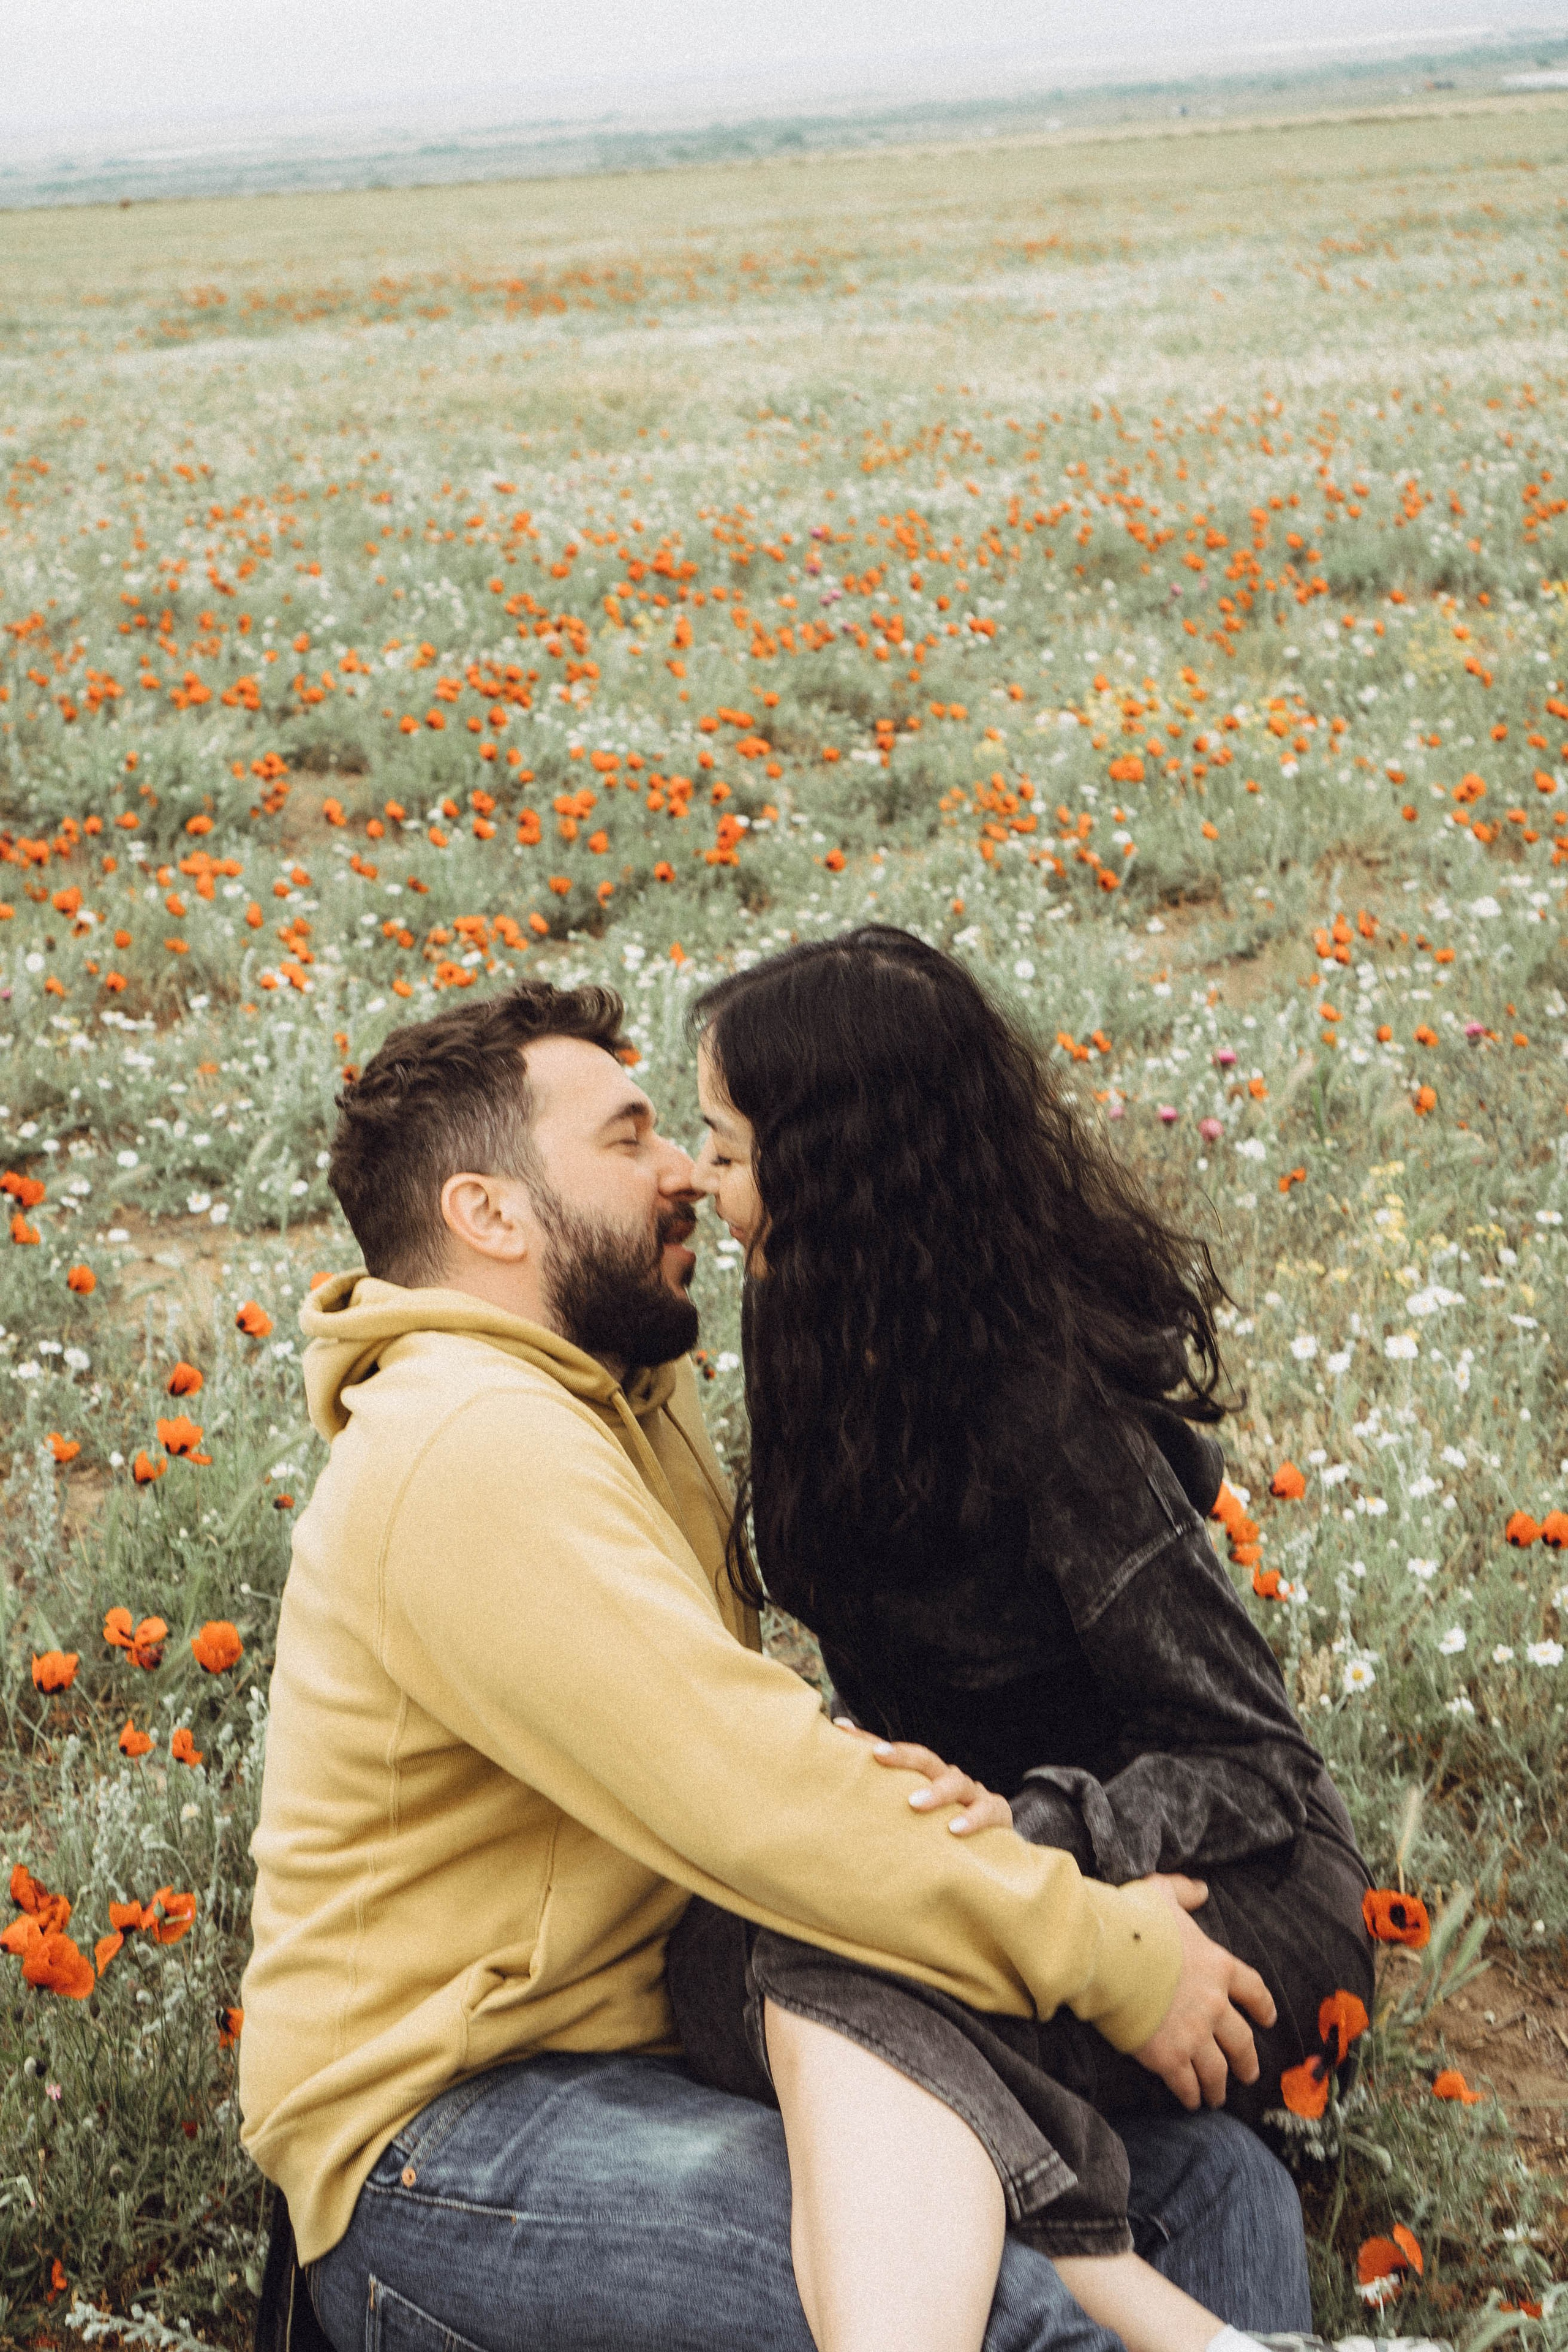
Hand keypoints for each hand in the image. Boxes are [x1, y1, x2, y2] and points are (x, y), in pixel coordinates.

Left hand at [836, 1721, 1012, 1835]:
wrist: (993, 1848)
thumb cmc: (940, 1833)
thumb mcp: (913, 1819)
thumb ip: (884, 1810)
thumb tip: (831, 1810)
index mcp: (923, 1777)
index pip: (895, 1755)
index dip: (868, 1740)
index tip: (840, 1727)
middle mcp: (945, 1777)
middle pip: (923, 1758)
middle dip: (900, 1754)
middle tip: (877, 1754)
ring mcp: (971, 1793)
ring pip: (954, 1781)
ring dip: (935, 1791)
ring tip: (914, 1803)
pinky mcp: (995, 1812)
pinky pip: (986, 1811)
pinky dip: (971, 1819)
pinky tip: (954, 1829)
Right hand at [1130, 1874, 1276, 2110]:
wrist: (1107, 1954)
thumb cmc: (1132, 1921)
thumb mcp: (1161, 1893)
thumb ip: (1184, 1891)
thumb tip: (1202, 1889)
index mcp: (1217, 1966)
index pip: (1252, 1990)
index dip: (1262, 2006)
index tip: (1268, 2019)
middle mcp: (1214, 2005)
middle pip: (1242, 2040)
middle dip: (1247, 2060)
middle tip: (1248, 2073)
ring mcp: (1194, 2034)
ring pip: (1217, 2069)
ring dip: (1219, 2086)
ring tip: (1217, 2097)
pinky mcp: (1169, 2057)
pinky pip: (1187, 2084)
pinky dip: (1191, 2095)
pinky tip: (1190, 2101)